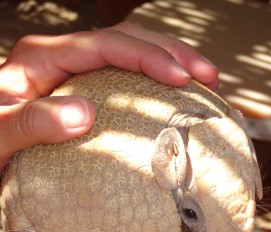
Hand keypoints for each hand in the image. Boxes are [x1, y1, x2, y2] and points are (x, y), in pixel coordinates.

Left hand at [0, 22, 218, 170]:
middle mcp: (63, 56)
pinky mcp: (87, 89)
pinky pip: (127, 77)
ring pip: (133, 52)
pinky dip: (156, 83)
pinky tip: (177, 97)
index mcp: (42, 58)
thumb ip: (31, 122)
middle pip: (128, 39)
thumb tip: (84, 114)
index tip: (180, 79)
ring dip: (172, 62)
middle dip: (173, 53)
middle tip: (208, 76)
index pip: (105, 45)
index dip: (148, 57)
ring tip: (205, 82)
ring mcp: (77, 71)